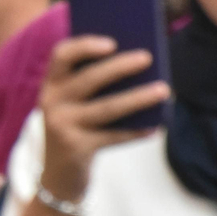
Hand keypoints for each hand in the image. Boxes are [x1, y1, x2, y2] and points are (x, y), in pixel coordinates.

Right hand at [39, 37, 169, 204]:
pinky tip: (156, 126)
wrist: (58, 173)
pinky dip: (136, 131)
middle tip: (148, 57)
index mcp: (52, 84)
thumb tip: (139, 66)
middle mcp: (52, 102)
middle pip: (89, 79)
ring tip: (164, 90)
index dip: (84, 45)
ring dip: (137, 98)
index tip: (112, 42)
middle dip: (119, 67)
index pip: (61, 55)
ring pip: (107, 108)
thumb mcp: (75, 102)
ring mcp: (63, 126)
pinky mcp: (77, 149)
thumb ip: (95, 82)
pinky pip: (114, 136)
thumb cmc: (76, 126)